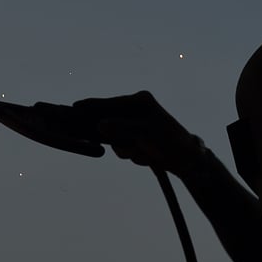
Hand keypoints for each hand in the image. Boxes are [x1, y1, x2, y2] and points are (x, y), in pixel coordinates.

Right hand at [72, 91, 202, 175]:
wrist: (187, 159)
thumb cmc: (169, 141)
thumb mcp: (145, 133)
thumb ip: (122, 127)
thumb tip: (100, 125)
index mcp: (140, 101)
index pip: (109, 103)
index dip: (91, 106)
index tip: (74, 108)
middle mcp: (136, 110)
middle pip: (109, 122)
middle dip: (116, 138)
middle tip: (123, 144)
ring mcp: (136, 125)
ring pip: (115, 139)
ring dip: (127, 150)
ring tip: (144, 152)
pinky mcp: (137, 139)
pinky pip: (123, 148)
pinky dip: (133, 155)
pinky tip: (147, 157)